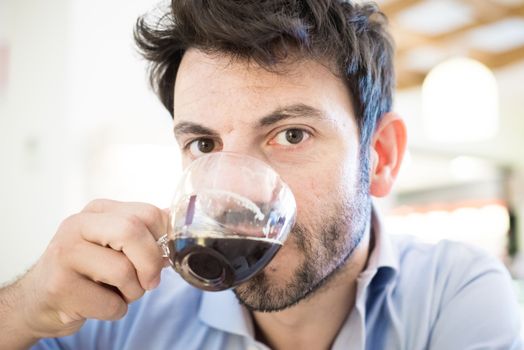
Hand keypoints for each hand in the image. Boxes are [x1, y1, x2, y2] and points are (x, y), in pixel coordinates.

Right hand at [14, 199, 169, 339]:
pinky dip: (116, 310)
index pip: (147, 213)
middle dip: (151, 262)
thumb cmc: (87, 270)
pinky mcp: (59, 286)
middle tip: (151, 281)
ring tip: (118, 292)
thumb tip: (177, 229)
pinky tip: (100, 304)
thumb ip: (143, 233)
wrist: (40, 299)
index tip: (163, 257)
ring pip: (123, 271)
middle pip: (132, 231)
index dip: (164, 239)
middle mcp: (77, 225)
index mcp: (98, 211)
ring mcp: (64, 254)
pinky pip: (110, 303)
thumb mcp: (114, 244)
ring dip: (133, 293)